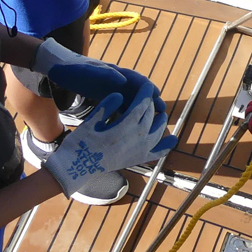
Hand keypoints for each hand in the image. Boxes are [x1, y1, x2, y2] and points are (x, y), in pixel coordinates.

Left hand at [32, 39, 166, 118]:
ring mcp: (112, 89)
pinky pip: (121, 106)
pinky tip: (132, 126)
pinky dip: (128, 114)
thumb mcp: (88, 71)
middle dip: (150, 101)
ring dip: (142, 109)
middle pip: (138, 91)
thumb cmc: (73, 69)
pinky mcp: (105, 97)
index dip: (148, 89)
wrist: (59, 70)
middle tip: (161, 112)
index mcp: (115, 73)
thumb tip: (122, 81)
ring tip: (151, 121)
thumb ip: (104, 75)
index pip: (137, 80)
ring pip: (131, 100)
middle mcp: (117, 81)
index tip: (157, 98)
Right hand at [43, 92, 176, 195]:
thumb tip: (120, 93)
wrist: (78, 167)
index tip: (147, 84)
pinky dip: (166, 146)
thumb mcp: (92, 120)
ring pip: (158, 131)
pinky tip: (173, 140)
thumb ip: (107, 106)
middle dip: (150, 104)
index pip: (142, 104)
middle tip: (148, 97)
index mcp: (127, 125)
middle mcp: (138, 138)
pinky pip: (157, 153)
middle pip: (151, 115)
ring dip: (160, 121)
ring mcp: (140, 150)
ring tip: (160, 114)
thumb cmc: (82, 141)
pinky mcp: (138, 160)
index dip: (145, 92)